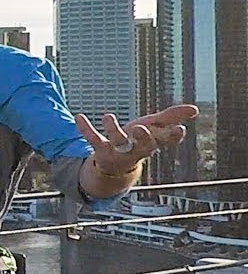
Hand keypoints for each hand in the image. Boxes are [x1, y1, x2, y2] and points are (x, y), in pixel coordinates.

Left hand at [74, 104, 198, 175]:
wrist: (115, 164)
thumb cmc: (138, 141)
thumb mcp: (155, 127)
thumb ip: (172, 117)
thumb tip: (194, 109)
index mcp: (152, 143)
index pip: (166, 141)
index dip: (172, 136)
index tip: (180, 130)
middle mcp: (136, 149)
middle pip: (143, 147)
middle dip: (143, 138)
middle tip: (140, 128)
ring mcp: (118, 151)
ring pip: (118, 142)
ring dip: (112, 129)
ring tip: (107, 116)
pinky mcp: (100, 150)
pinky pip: (92, 139)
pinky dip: (85, 128)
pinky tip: (78, 117)